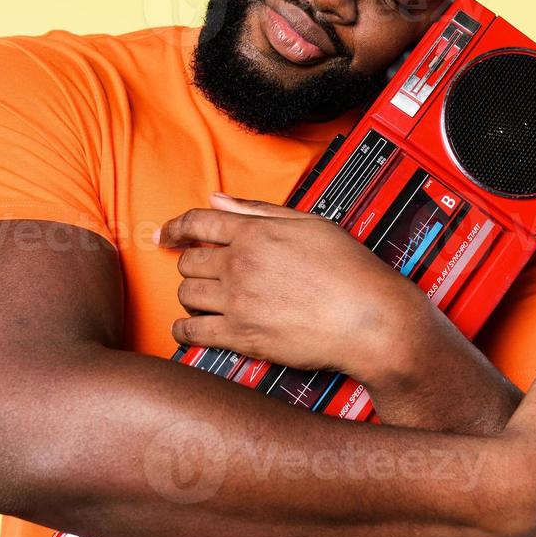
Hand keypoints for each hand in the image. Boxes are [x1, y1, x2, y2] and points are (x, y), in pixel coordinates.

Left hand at [155, 192, 429, 380]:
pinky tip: (189, 329)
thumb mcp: (309, 223)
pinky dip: (184, 330)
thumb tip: (218, 199)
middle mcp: (240, 265)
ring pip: (186, 294)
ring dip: (190, 296)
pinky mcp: (241, 337)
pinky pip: (192, 332)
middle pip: (188, 261)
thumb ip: (258, 210)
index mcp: (255, 233)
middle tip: (201, 272)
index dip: (175, 228)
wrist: (370, 319)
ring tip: (203, 299)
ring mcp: (237, 302)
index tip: (166, 236)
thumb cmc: (349, 271)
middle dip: (191, 264)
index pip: (197, 223)